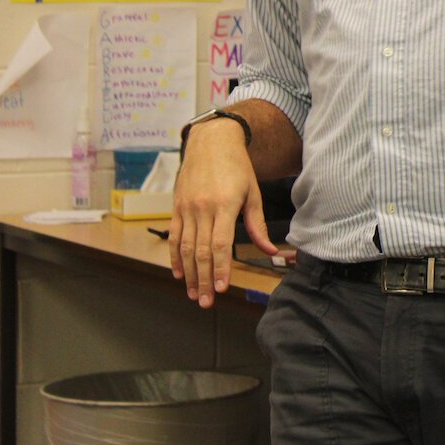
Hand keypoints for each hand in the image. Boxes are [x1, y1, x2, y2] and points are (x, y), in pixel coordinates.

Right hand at [168, 120, 276, 307]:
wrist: (211, 142)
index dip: (219, 268)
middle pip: (200, 251)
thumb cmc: (237, 167)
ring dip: (189, 274)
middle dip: (204, 280)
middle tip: (206, 302)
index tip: (222, 289)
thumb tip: (270, 251)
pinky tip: (180, 274)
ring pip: (184, 248)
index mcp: (225, 205)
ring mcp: (186, 208)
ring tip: (194, 294)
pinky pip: (174, 236)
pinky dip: (174, 257)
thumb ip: (258, 225)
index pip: (219, 244)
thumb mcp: (253, 193)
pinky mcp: (176, 207)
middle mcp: (203, 208)